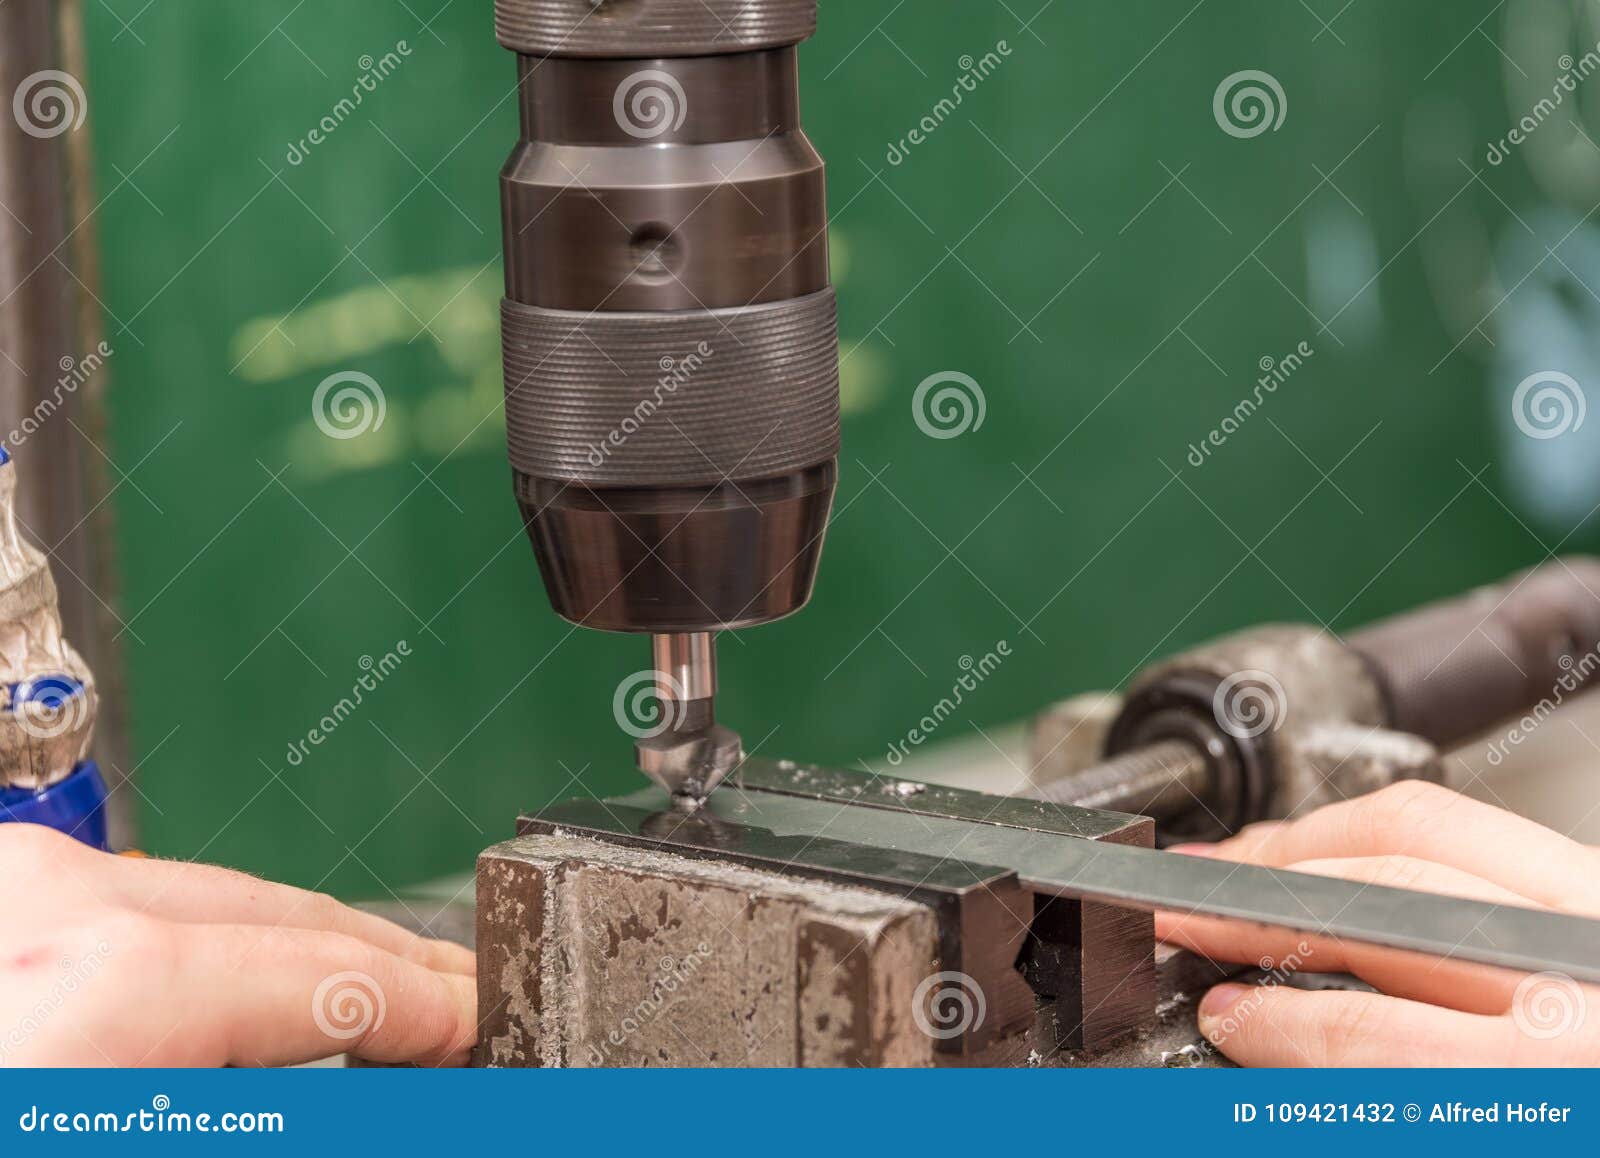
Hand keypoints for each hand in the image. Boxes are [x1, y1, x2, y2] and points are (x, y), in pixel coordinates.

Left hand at [0, 823, 476, 1066]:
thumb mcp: (173, 1132)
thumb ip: (303, 1101)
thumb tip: (405, 1061)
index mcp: (114, 977)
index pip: (332, 977)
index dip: (425, 1006)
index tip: (470, 1025)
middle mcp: (60, 900)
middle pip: (283, 913)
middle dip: (382, 959)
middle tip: (452, 994)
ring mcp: (19, 885)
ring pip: (213, 898)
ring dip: (298, 947)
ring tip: (368, 990)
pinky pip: (133, 907)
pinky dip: (208, 944)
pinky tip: (250, 986)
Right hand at [1158, 781, 1599, 1066]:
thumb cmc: (1588, 1105)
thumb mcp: (1501, 1119)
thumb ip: (1384, 1088)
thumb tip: (1269, 1045)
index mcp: (1560, 1077)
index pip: (1370, 1033)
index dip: (1271, 1025)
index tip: (1220, 1015)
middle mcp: (1590, 975)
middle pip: (1383, 904)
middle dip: (1263, 904)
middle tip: (1189, 909)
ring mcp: (1599, 913)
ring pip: (1423, 828)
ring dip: (1309, 842)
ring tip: (1242, 862)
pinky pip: (1477, 827)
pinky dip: (1385, 831)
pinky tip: (1336, 852)